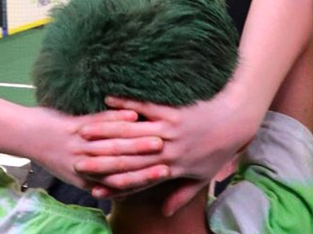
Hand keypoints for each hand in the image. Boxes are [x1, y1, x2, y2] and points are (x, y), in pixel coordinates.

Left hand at [27, 108, 172, 197]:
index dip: (146, 175)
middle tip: (173, 153)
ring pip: (113, 143)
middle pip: (123, 162)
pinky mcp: (73, 127)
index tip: (168, 170)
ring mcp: (79, 146)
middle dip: (149, 158)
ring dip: (138, 138)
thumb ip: (99, 181)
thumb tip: (120, 191)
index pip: (123, 180)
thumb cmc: (55, 155)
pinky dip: (116, 117)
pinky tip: (134, 112)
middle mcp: (86, 165)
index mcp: (89, 179)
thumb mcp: (76, 174)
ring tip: (161, 133)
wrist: (27, 137)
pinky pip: (98, 122)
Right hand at [78, 95, 259, 213]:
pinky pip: (146, 107)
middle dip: (101, 159)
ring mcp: (170, 130)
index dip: (114, 184)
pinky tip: (108, 99)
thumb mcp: (202, 177)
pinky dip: (126, 104)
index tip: (93, 188)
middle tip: (76, 158)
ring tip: (84, 129)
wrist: (235, 121)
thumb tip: (164, 213)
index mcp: (172, 169)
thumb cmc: (219, 150)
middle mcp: (168, 151)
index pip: (137, 179)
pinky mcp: (173, 111)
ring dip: (106, 130)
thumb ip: (181, 195)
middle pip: (128, 157)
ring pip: (133, 133)